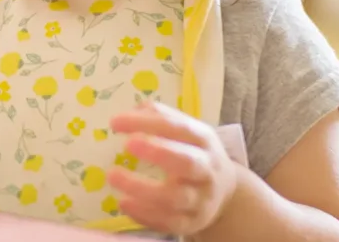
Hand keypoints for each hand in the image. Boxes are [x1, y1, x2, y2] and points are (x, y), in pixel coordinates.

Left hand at [109, 102, 237, 238]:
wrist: (225, 192)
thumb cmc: (195, 153)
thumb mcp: (186, 130)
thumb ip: (159, 117)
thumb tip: (128, 115)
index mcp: (203, 140)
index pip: (177, 128)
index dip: (147, 123)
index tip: (115, 122)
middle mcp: (206, 169)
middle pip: (186, 162)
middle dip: (158, 153)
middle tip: (127, 145)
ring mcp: (201, 199)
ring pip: (175, 197)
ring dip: (141, 188)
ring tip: (113, 176)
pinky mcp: (191, 223)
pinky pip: (167, 222)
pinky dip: (144, 214)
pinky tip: (123, 202)